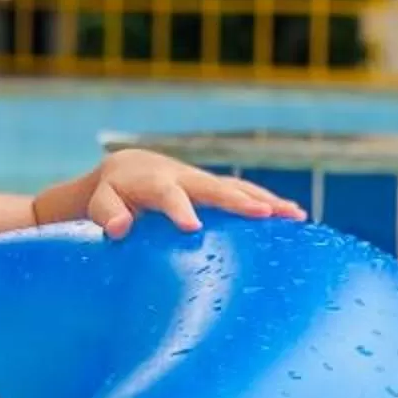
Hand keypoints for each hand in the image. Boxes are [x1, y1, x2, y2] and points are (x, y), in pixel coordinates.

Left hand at [36, 148, 308, 241]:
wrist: (129, 168)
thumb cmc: (112, 193)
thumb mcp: (101, 202)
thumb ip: (107, 214)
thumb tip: (119, 228)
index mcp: (155, 181)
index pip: (169, 194)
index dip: (180, 209)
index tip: (193, 227)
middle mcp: (185, 177)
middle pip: (216, 188)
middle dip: (240, 202)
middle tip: (266, 215)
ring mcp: (204, 181)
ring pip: (239, 188)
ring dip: (268, 200)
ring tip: (296, 215)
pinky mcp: (216, 188)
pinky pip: (245, 194)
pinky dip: (269, 204)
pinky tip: (295, 218)